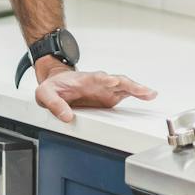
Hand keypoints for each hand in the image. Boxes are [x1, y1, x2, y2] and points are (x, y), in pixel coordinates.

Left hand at [33, 64, 156, 124]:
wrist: (58, 83)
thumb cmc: (53, 86)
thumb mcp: (44, 94)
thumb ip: (54, 104)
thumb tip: (66, 116)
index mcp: (82, 80)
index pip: (96, 78)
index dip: (104, 80)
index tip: (112, 81)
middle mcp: (97, 82)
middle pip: (116, 81)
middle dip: (128, 85)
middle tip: (140, 90)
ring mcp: (105, 88)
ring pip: (124, 86)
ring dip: (137, 89)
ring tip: (150, 94)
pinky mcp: (109, 96)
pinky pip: (126, 93)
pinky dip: (138, 94)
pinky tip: (149, 96)